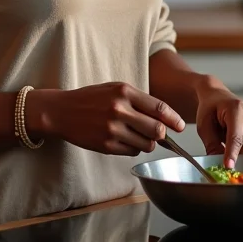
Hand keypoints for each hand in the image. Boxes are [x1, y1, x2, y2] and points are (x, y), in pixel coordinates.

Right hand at [28, 83, 185, 156]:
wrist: (62, 111)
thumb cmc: (92, 98)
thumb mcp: (116, 89)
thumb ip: (139, 101)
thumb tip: (164, 118)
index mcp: (124, 92)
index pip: (159, 108)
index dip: (174, 119)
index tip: (181, 126)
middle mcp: (119, 110)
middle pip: (157, 130)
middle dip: (161, 134)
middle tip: (158, 133)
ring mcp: (112, 129)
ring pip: (146, 144)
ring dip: (147, 142)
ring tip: (136, 134)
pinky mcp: (106, 145)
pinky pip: (132, 151)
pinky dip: (133, 148)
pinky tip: (123, 139)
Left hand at [194, 80, 242, 167]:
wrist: (217, 97)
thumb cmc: (211, 109)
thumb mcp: (204, 125)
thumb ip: (211, 144)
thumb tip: (218, 161)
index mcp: (236, 108)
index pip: (236, 136)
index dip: (232, 153)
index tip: (229, 166)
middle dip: (242, 156)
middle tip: (229, 162)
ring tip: (232, 149)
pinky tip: (241, 147)